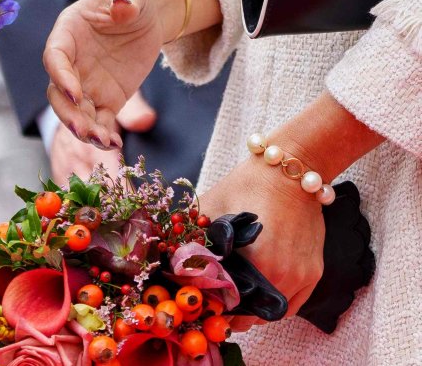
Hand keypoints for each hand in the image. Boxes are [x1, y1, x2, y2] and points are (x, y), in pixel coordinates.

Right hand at [43, 0, 183, 148]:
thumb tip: (123, 5)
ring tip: (103, 141)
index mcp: (69, 32)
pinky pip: (100, 121)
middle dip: (67, 112)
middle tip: (83, 129)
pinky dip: (104, 135)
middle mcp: (72, 61)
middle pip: (58, 92)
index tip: (76, 94)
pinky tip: (115, 145)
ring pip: (76, 112)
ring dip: (84, 129)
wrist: (149, 15)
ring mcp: (88, 82)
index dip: (61, 77)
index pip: (55, 57)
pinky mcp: (107, 98)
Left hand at [200, 152, 325, 322]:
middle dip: (229, 311)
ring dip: (251, 312)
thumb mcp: (213, 204)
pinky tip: (257, 296)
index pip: (227, 302)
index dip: (211, 304)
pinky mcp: (314, 274)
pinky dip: (272, 306)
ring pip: (270, 314)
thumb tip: (169, 256)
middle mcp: (280, 275)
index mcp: (254, 261)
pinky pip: (291, 306)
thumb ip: (191, 232)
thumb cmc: (248, 184)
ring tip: (234, 300)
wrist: (291, 170)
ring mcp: (300, 277)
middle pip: (249, 314)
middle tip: (215, 302)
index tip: (201, 299)